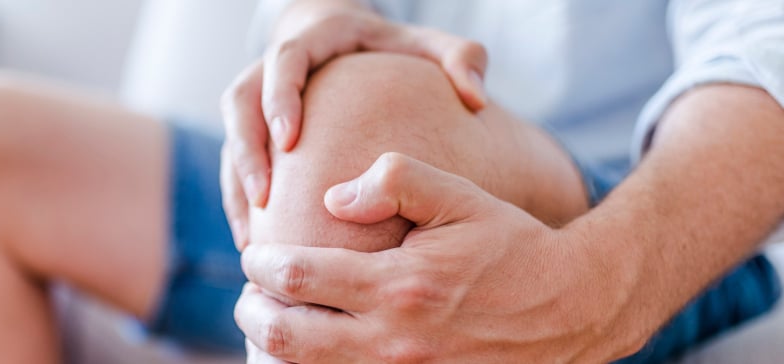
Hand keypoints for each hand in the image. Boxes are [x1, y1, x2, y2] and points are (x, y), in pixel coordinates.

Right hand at [220, 6, 488, 249]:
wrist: (347, 42)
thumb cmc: (392, 48)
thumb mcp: (427, 45)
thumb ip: (459, 58)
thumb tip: (475, 96)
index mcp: (313, 40)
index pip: (285, 61)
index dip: (280, 98)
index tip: (290, 140)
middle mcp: (274, 66)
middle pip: (240, 101)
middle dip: (247, 149)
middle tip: (265, 195)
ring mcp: (258, 98)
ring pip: (231, 137)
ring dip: (236, 185)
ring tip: (252, 235)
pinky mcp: (252, 128)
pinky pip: (233, 163)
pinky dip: (238, 201)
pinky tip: (254, 241)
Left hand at [234, 153, 637, 362]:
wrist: (569, 307)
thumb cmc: (509, 245)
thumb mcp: (459, 197)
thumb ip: (394, 182)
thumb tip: (332, 199)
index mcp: (400, 285)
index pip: (299, 277)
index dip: (262, 263)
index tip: (255, 253)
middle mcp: (395, 340)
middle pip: (287, 337)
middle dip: (252, 313)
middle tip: (250, 293)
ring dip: (276, 347)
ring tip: (272, 319)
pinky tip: (312, 349)